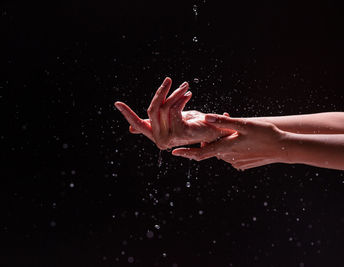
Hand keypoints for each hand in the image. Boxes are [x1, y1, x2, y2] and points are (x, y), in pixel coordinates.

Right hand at [114, 77, 233, 148]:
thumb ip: (154, 122)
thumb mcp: (172, 119)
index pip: (138, 125)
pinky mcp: (180, 133)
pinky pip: (174, 109)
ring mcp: (170, 139)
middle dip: (160, 93)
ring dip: (175, 93)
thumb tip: (130, 129)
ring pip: (164, 107)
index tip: (117, 103)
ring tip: (185, 87)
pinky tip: (188, 94)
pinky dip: (181, 99)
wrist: (217, 131)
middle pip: (152, 110)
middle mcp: (161, 141)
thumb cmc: (196, 124)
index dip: (127, 113)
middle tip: (168, 80)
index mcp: (157, 137)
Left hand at [172, 114, 288, 169]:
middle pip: (213, 148)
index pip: (200, 154)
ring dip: (224, 141)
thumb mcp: (244, 124)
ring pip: (223, 150)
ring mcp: (236, 162)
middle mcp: (228, 158)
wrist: (284, 148)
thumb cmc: (265, 133)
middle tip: (222, 121)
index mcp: (225, 148)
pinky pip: (232, 154)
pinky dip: (232, 147)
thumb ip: (223, 122)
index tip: (173, 152)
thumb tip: (205, 118)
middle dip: (212, 138)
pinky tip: (245, 139)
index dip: (186, 153)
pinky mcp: (244, 163)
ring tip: (236, 129)